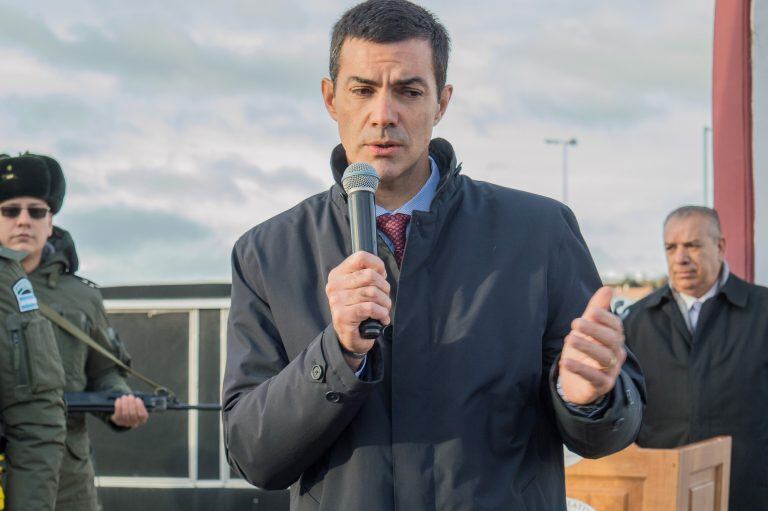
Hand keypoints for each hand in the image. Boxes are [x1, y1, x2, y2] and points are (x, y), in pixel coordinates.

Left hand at [110, 394, 148, 427]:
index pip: (142, 415)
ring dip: (124, 403)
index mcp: (142, 419)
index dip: (140, 406)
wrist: (123, 413)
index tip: (137, 398)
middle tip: (130, 396)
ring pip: (125, 413)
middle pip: (133, 414)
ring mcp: (126, 423)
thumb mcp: (138, 405)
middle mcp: (134, 423)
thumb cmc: (133, 406)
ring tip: (124, 397)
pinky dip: (118, 406)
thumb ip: (139, 401)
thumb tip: (139, 397)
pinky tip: (118, 400)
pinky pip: (118, 414)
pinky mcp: (118, 421)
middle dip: (131, 403)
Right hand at [326, 251, 390, 368]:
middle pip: (370, 275)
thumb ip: (369, 274)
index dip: (377, 265)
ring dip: (384, 303)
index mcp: (338, 274)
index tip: (381, 277)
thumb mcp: (362, 288)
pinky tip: (381, 318)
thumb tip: (380, 270)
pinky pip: (370, 308)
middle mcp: (334, 285)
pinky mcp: (342, 315)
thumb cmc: (360, 310)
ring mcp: (336, 300)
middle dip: (384, 289)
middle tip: (384, 300)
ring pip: (372, 292)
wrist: (350, 338)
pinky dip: (381, 313)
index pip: (361, 257)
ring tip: (384, 310)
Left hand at [558, 286, 625, 404]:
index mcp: (614, 338)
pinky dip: (580, 369)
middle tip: (575, 323)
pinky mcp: (601, 385)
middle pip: (611, 340)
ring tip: (570, 339)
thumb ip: (596, 309)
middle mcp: (616, 354)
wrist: (578, 382)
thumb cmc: (584, 351)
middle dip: (594, 330)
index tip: (591, 311)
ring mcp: (610, 370)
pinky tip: (566, 362)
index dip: (605, 318)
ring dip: (587, 347)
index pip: (616, 326)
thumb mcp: (587, 329)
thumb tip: (608, 288)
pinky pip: (594, 377)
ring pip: (604, 358)